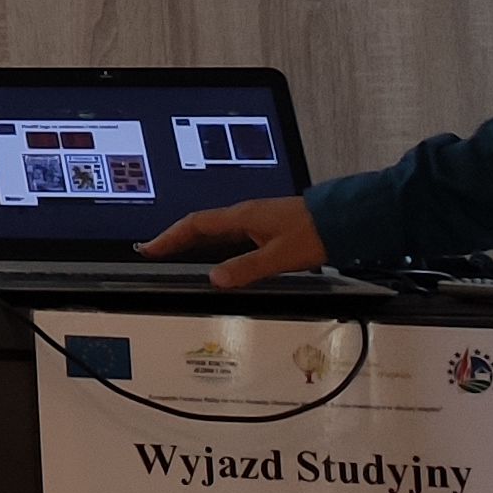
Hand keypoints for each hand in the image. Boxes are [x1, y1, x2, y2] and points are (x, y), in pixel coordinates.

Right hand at [137, 193, 327, 287]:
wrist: (342, 220)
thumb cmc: (314, 233)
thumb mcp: (278, 257)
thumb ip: (246, 268)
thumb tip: (214, 278)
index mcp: (242, 217)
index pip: (195, 224)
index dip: (170, 236)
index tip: (150, 247)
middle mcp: (245, 214)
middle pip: (200, 224)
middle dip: (175, 237)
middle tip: (154, 250)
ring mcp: (255, 218)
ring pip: (215, 228)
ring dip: (193, 240)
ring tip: (177, 253)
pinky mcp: (265, 225)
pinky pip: (229, 232)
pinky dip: (213, 242)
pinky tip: (216, 254)